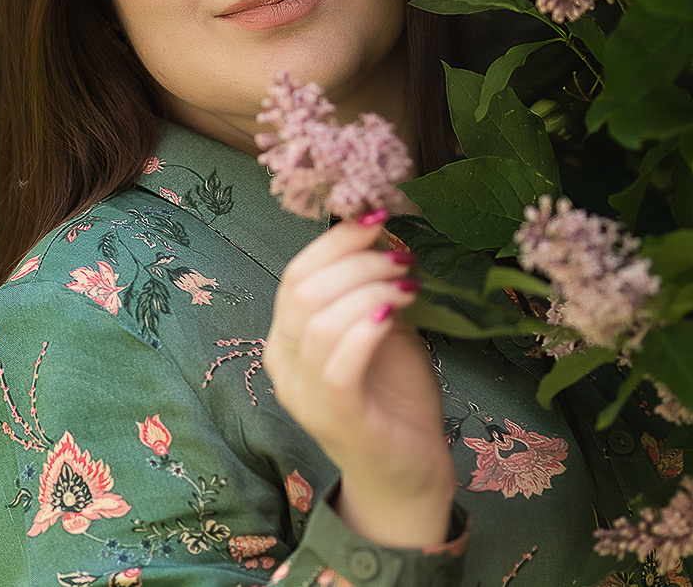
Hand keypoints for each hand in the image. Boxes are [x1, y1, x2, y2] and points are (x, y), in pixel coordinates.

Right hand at [264, 209, 456, 548]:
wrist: (406, 474)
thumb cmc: (393, 399)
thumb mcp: (380, 332)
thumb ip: (371, 292)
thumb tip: (384, 236)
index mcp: (286, 339)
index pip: (294, 274)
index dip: (335, 240)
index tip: (378, 219)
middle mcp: (282, 364)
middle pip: (303, 289)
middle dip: (357, 260)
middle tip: (402, 258)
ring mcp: (303, 393)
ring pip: (318, 319)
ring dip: (369, 288)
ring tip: (409, 285)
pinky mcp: (335, 416)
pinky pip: (338, 362)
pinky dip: (367, 327)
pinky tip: (396, 313)